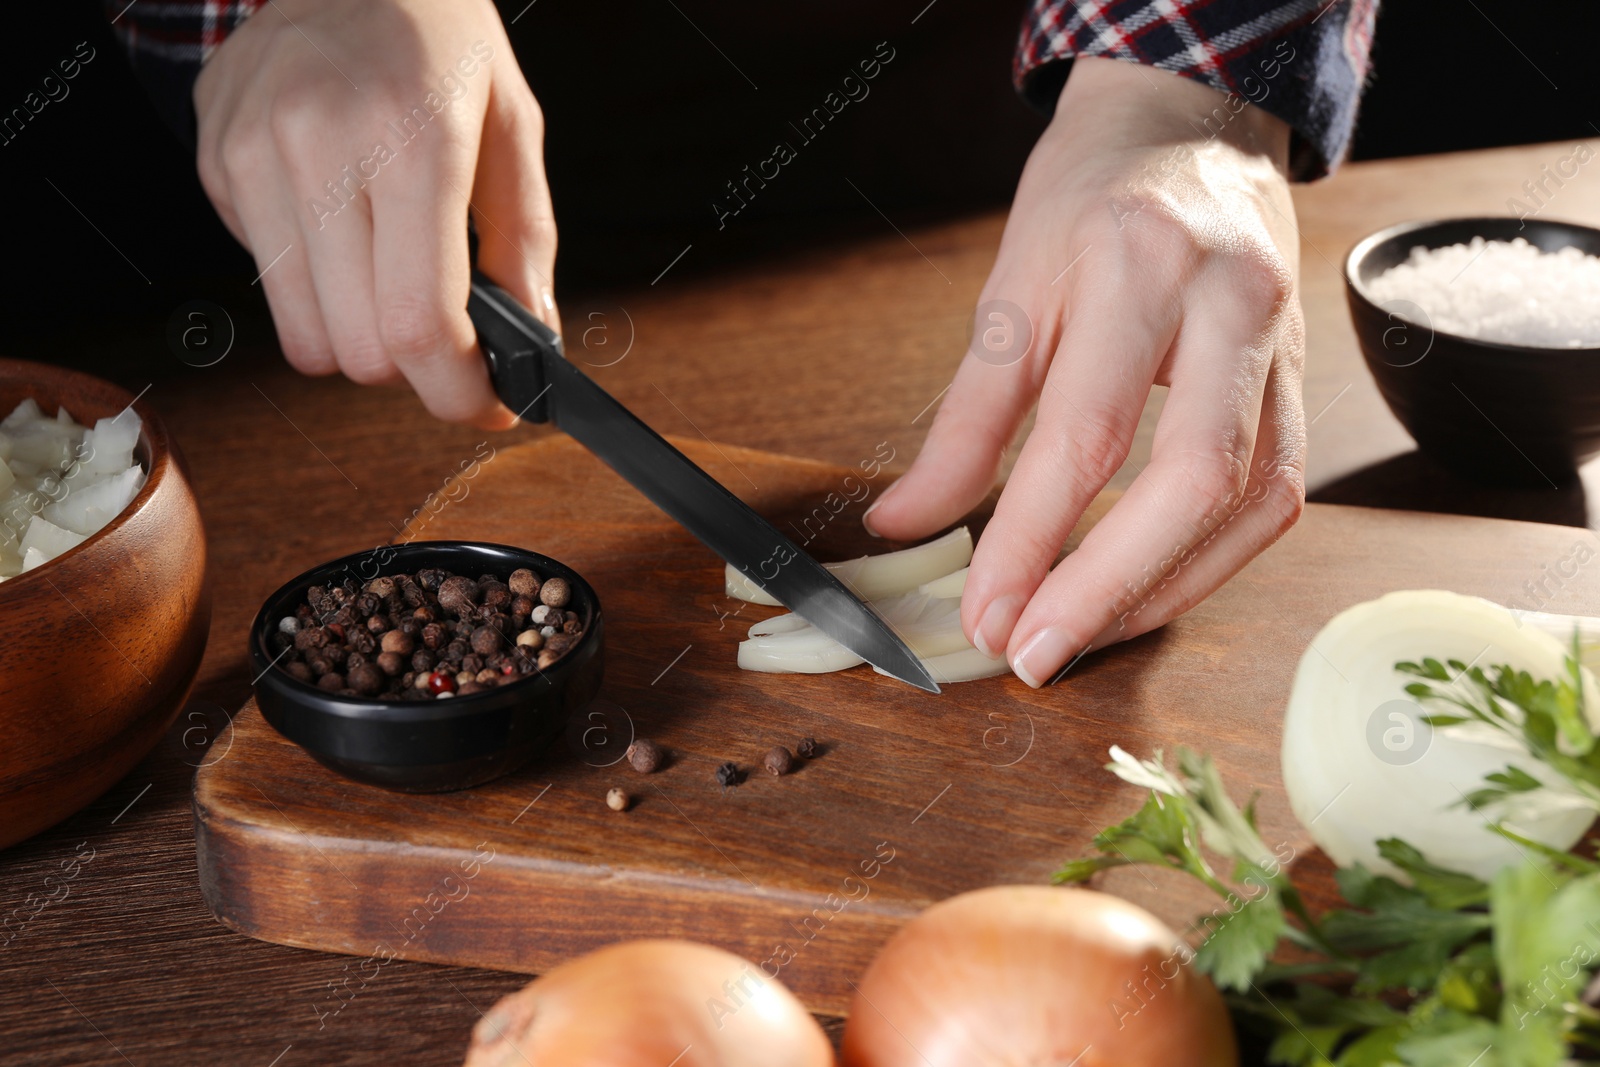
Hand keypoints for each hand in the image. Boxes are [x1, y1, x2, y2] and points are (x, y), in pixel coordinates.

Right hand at [194, 0, 556, 427]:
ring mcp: (253, 154)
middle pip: (359, 350)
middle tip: (445, 336)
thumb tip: (532, 344)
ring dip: (359, 338)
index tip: (485, 404)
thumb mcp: (513, 128)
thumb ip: (526, 244)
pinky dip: (313, 284)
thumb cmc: (440, 43)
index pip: (419, 324)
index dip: (457, 391)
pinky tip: (340, 223)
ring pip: (305, 337)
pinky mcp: (216, 163)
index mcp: (413, 142)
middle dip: (414, 369)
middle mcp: (321, 148)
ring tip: (391, 281)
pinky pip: (267, 283)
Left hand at [865, 57, 1306, 686]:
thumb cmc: (1091, 198)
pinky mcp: (1303, 378)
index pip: (1086, 433)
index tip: (984, 613)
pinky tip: (1147, 593)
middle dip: (1108, 588)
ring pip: (1253, 499)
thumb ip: (964, 419)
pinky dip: (1210, 560)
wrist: (1190, 126)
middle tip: (1033, 652)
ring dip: (1165, 590)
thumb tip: (904, 523)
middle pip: (1192, 478)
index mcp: (1138, 264)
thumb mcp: (1010, 289)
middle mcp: (1229, 301)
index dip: (1031, 540)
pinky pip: (1275, 493)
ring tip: (1082, 637)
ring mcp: (1282, 340)